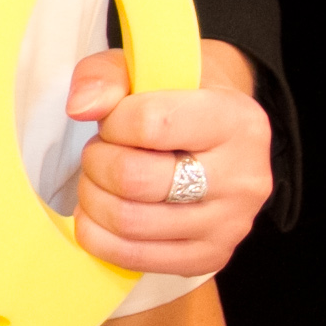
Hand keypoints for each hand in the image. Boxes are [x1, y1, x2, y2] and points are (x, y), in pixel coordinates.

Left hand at [65, 41, 270, 276]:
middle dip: (97, 163)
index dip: (113, 121)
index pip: (152, 124)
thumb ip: (106, 76)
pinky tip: (100, 212)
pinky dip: (98, 235)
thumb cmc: (174, 98)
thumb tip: (81, 108)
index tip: (114, 120)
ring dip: (93, 198)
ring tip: (100, 180)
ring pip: (129, 221)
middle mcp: (245, 177)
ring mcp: (232, 224)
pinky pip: (132, 257)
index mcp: (238, 120)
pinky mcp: (211, 256)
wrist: (218, 137)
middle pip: (135, 180)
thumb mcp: (145, 68)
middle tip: (100, 152)